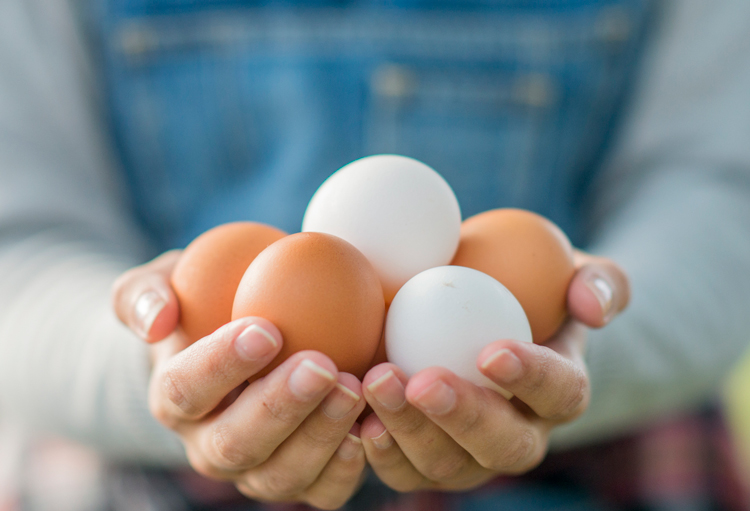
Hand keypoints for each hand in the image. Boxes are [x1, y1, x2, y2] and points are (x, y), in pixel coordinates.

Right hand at [112, 252, 367, 508]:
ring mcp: (255, 471)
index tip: (266, 330)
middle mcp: (208, 446)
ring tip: (354, 389)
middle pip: (234, 443)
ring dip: (319, 436)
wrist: (245, 346)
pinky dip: (346, 468)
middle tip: (321, 366)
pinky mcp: (300, 482)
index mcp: (174, 399)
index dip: (221, 365)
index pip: (186, 389)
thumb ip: (145, 293)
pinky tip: (369, 429)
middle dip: (279, 408)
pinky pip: (321, 492)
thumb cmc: (209, 305)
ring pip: (280, 475)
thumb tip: (157, 321)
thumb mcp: (167, 283)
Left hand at [358, 251, 628, 490]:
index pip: (560, 392)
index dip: (532, 378)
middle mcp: (521, 434)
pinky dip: (380, 451)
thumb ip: (598, 280)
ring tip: (376, 384)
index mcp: (560, 390)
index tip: (492, 352)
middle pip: (504, 446)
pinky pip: (404, 472)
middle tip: (422, 381)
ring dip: (410, 431)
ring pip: (447, 465)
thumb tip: (593, 309)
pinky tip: (357, 418)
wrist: (472, 317)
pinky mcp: (423, 461)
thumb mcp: (567, 269)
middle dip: (463, 418)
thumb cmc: (524, 289)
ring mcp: (470, 456)